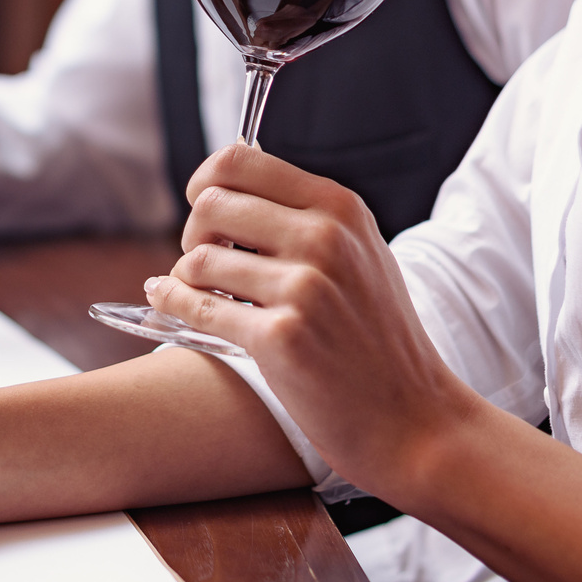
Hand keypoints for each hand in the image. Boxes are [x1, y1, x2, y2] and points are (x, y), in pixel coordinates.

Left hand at [143, 144, 483, 503]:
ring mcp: (303, 287)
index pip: (240, 161)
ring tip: (203, 293)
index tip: (200, 203)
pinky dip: (174, 304)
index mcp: (340, 208)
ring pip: (199, 259)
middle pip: (211, 204)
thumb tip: (228, 179)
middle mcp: (323, 238)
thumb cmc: (379, 340)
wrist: (414, 420)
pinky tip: (167, 301)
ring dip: (186, 277)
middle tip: (204, 260)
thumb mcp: (361, 254)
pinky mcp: (281, 337)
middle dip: (193, 232)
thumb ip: (304, 216)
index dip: (205, 180)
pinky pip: (199, 307)